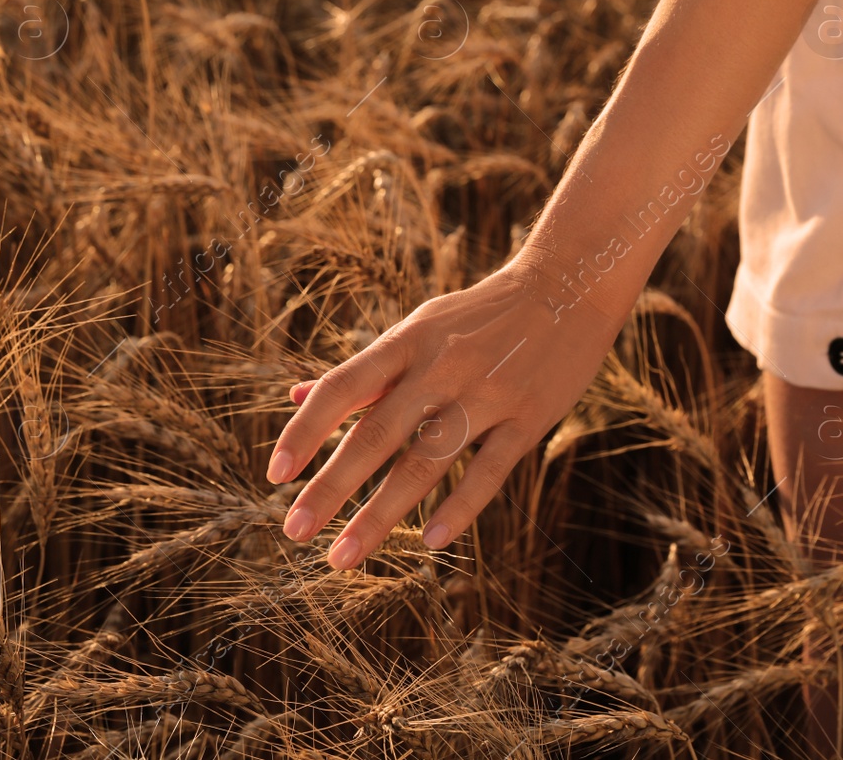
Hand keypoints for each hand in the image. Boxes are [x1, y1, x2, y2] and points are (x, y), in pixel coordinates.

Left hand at [266, 252, 626, 568]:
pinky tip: (429, 540)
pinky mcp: (531, 417)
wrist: (568, 285)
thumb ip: (363, 372)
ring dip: (381, 513)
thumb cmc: (477, 317)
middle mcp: (441, 366)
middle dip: (332, 487)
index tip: (274, 475)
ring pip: (427, 460)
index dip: (306, 431)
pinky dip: (460, 506)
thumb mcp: (416, 329)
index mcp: (406, 341)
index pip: (342, 387)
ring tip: (343, 556)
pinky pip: (491, 469)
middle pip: (377, 433)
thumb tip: (295, 397)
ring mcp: (488, 392)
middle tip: (293, 532)